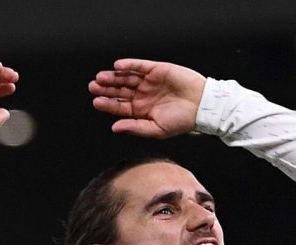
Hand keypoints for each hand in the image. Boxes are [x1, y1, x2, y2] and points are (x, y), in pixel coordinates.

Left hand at [89, 59, 205, 138]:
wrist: (202, 106)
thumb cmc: (182, 121)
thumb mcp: (156, 129)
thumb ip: (135, 127)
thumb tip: (114, 128)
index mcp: (142, 110)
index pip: (120, 107)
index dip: (108, 104)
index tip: (96, 102)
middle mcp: (143, 95)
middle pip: (120, 91)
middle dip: (106, 89)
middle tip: (93, 87)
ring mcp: (149, 81)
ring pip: (127, 77)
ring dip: (114, 77)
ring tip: (101, 78)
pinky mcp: (156, 69)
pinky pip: (139, 65)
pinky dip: (128, 65)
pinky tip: (117, 67)